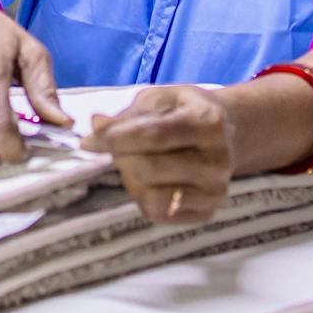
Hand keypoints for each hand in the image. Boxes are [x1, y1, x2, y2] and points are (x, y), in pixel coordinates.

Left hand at [82, 85, 235, 224]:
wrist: (226, 134)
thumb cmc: (184, 111)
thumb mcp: (159, 98)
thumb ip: (128, 115)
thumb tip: (96, 125)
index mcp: (208, 122)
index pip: (152, 135)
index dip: (114, 139)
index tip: (87, 142)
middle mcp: (218, 160)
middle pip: (148, 168)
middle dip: (122, 158)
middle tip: (116, 149)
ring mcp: (215, 191)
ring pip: (152, 196)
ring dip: (131, 179)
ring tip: (135, 163)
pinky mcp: (206, 213)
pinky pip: (158, 214)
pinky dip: (142, 197)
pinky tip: (149, 181)